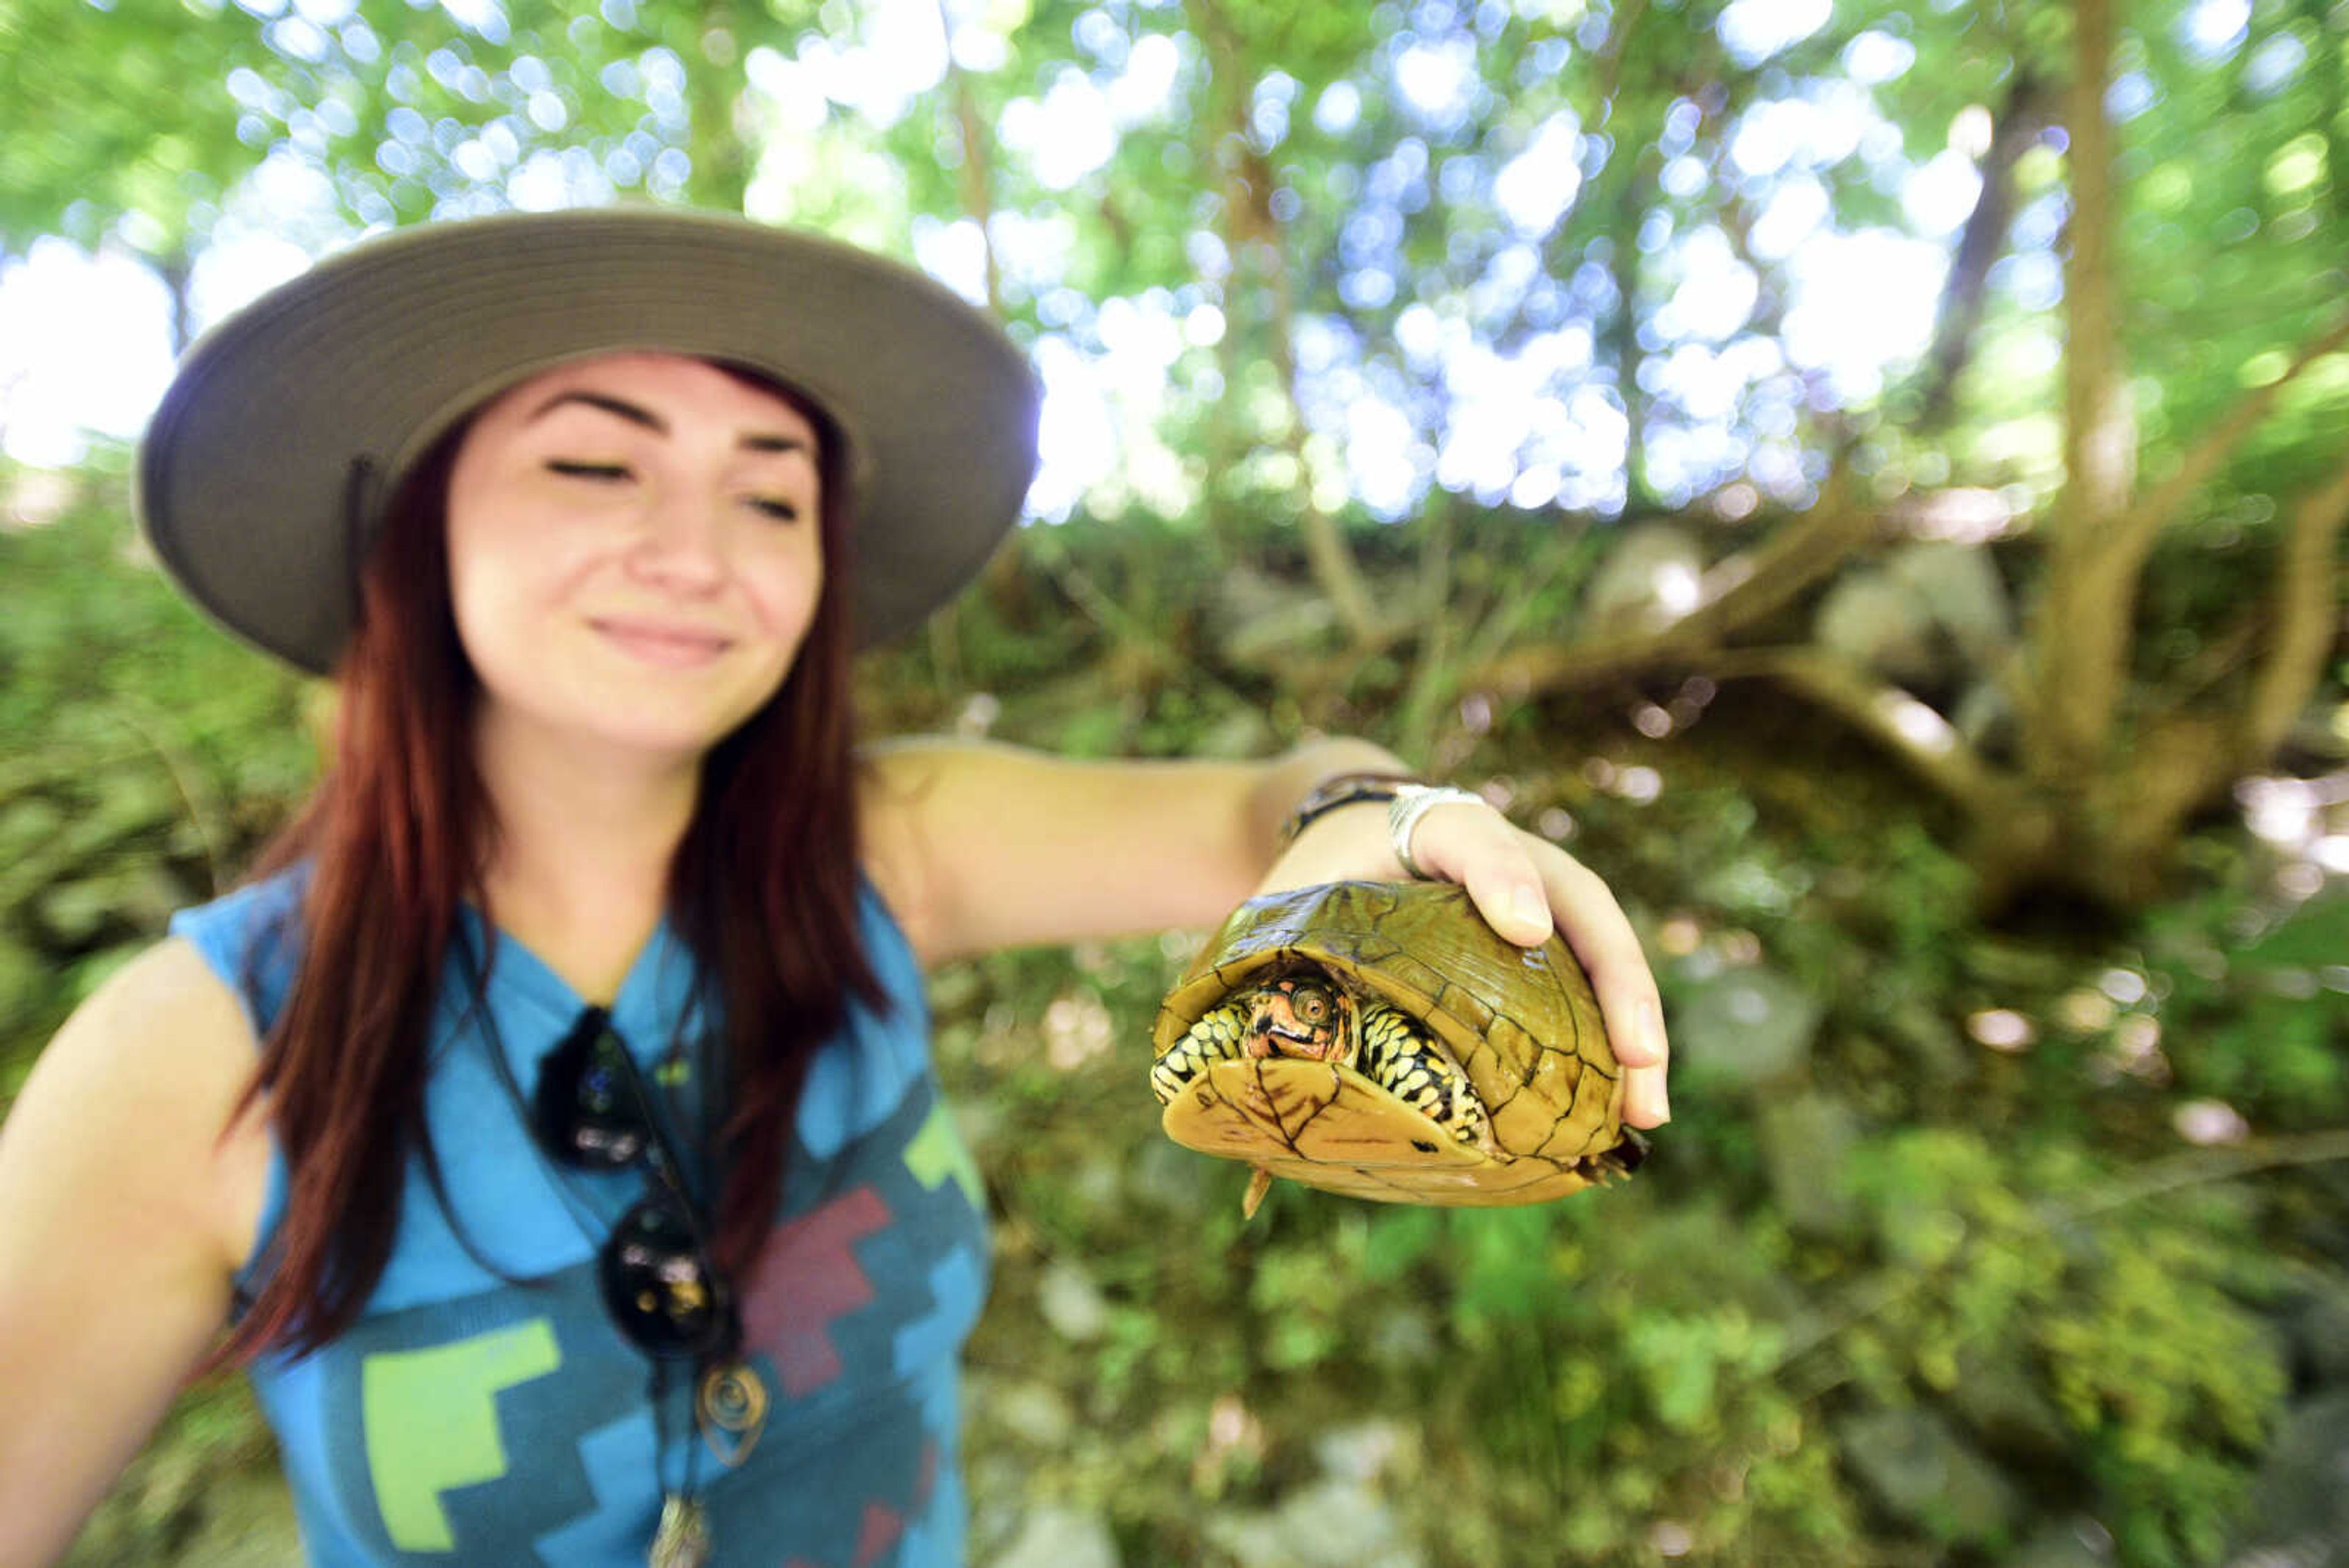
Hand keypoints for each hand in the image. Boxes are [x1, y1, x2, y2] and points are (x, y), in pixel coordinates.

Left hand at [1256, 795, 1671, 1127]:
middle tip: (1637, 1059)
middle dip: (1613, 978)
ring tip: (1646, 1111)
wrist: (1346, 837)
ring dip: (1634, 1026)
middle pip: (1576, 895)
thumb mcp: (1286, 898)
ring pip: (1602, 945)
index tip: (1525, 929)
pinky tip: (1625, 1110)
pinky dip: (1614, 1043)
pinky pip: (1593, 983)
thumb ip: (1270, 950)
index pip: (1470, 836)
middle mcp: (1504, 852)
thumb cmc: (1314, 876)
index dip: (1502, 876)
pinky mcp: (1549, 939)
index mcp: (1427, 827)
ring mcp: (1538, 891)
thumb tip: (1240, 1057)